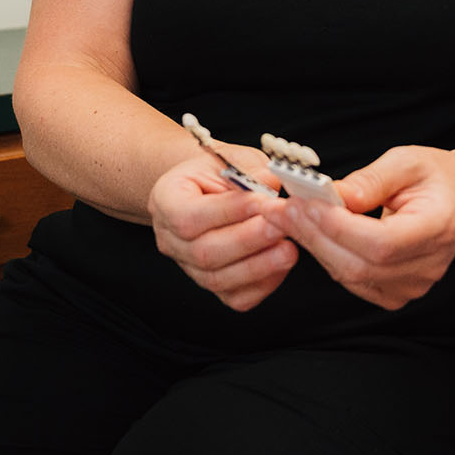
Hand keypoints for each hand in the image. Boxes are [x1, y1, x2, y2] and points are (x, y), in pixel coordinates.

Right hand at [148, 145, 295, 311]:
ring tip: (288, 247)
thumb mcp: (232, 158)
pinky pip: (236, 296)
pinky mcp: (214, 285)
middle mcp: (170, 239)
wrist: (211, 186)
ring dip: (259, 265)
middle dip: (248, 240)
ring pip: (219, 279)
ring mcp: (189, 267)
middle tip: (281, 225)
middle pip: (204, 252)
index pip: (189, 216)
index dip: (228, 211)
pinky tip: (282, 263)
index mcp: (166, 200)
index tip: (263, 201)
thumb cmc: (220, 170)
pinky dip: (263, 283)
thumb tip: (270, 183)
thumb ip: (248, 171)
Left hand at [264, 145, 454, 310]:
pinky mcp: (396, 293)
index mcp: (438, 229)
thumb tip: (333, 195)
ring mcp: (413, 286)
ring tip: (289, 216)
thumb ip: (371, 180)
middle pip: (361, 265)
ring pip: (351, 275)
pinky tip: (311, 232)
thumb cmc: (433, 176)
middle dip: (315, 235)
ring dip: (315, 245)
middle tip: (283, 209)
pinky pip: (352, 281)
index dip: (340, 228)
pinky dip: (327, 256)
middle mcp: (428, 266)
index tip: (306, 204)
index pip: (382, 243)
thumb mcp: (406, 161)